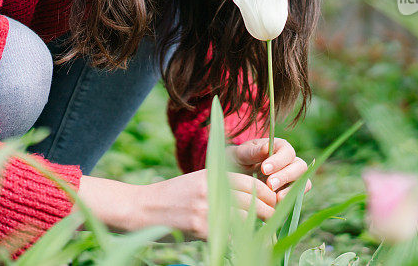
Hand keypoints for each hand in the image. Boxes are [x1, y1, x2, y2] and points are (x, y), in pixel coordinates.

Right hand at [138, 169, 277, 239]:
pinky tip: (239, 242)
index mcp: (213, 176)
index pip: (250, 184)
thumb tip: (249, 197)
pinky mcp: (201, 228)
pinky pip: (228, 236)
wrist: (143, 208)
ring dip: (256, 227)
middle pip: (252, 201)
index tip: (274, 202)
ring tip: (262, 232)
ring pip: (245, 219)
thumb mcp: (197, 181)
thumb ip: (220, 185)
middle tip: (274, 218)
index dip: (266, 194)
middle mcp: (212, 190)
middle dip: (268, 211)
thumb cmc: (172, 195)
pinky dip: (236, 240)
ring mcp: (207, 209)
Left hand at [228, 137, 311, 201]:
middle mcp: (289, 161)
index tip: (264, 169)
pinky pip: (298, 196)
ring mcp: (292, 177)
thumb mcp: (240, 154)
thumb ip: (252, 151)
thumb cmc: (238, 160)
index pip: (287, 151)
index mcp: (279, 147)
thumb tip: (266, 147)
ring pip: (304, 181)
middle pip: (300, 166)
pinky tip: (277, 204)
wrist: (235, 175)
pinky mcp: (290, 192)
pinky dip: (290, 200)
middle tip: (270, 184)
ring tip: (276, 197)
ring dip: (291, 189)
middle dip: (286, 176)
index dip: (279, 160)